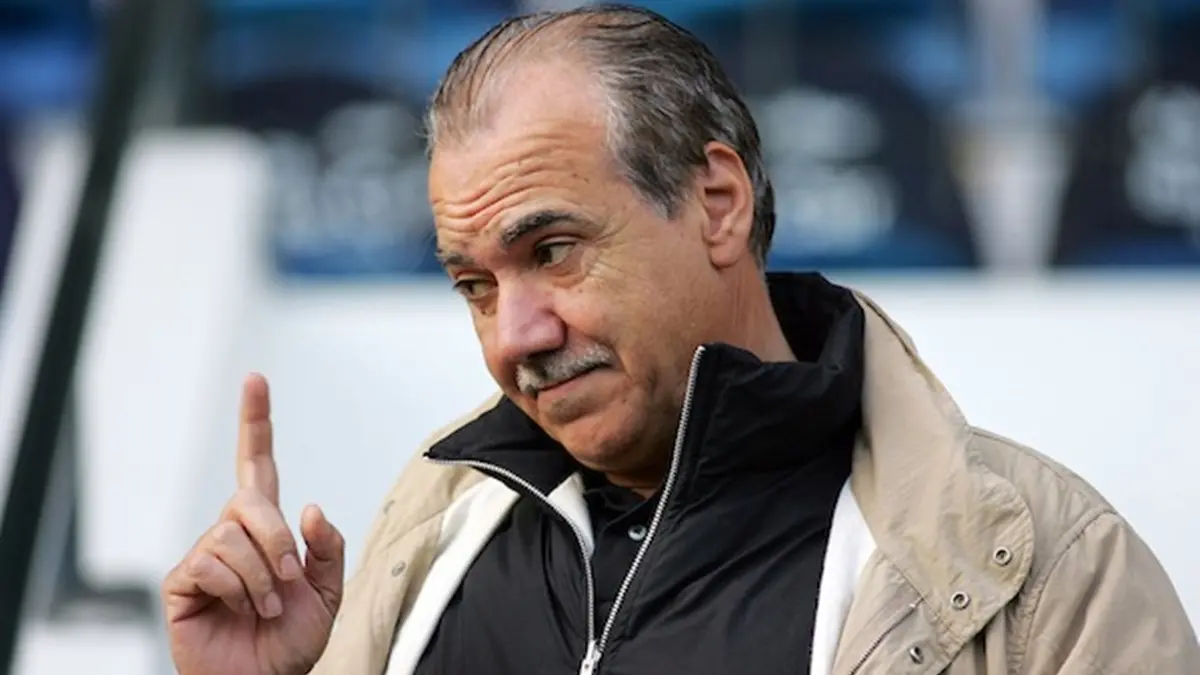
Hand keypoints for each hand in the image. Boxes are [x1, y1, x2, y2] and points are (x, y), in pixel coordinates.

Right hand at [163, 374, 344, 674]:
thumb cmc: (292, 640)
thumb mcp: (328, 593)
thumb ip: (327, 548)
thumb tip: (308, 506)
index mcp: (268, 528)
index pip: (258, 464)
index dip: (256, 423)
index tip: (255, 380)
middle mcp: (233, 534)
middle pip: (250, 501)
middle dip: (278, 542)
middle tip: (289, 582)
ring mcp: (205, 556)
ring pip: (233, 536)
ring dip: (262, 577)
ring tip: (266, 606)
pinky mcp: (182, 582)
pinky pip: (211, 563)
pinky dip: (238, 589)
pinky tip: (240, 609)